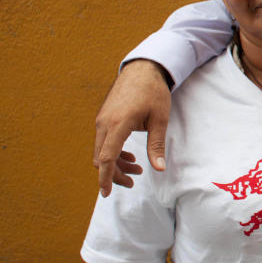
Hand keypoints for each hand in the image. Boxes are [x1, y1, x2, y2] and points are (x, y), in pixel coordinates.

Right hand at [93, 59, 171, 196]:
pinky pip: (103, 141)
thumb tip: (159, 169)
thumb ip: (156, 145)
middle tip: (134, 182)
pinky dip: (113, 152)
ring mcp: (101, 120)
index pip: (107, 158)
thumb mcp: (159, 119)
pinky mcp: (103, 118)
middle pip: (102, 158)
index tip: (106, 193)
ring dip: (115, 164)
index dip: (106, 177)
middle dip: (115, 174)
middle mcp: (104, 123)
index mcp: (118, 124)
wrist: (142, 69)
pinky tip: (129, 156)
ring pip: (101, 151)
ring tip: (137, 169)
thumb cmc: (153, 92)